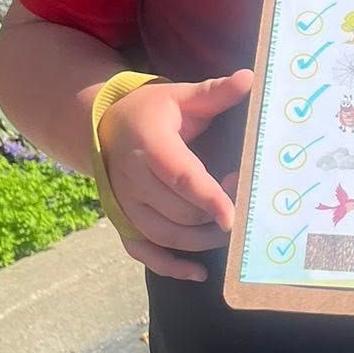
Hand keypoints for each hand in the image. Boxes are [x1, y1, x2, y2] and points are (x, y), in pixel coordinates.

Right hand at [98, 70, 253, 281]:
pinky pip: (142, 251)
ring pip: (165, 234)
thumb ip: (214, 92)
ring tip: (230, 230)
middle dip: (214, 215)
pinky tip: (199, 273)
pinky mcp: (122, 220)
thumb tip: (250, 79)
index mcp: (148, 143)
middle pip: (177, 211)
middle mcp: (131, 177)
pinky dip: (169, 266)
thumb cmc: (151, 111)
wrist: (103, 127)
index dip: (208, 198)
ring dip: (201, 240)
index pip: (180, 176)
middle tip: (243, 202)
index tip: (233, 215)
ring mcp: (124, 203)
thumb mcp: (179, 96)